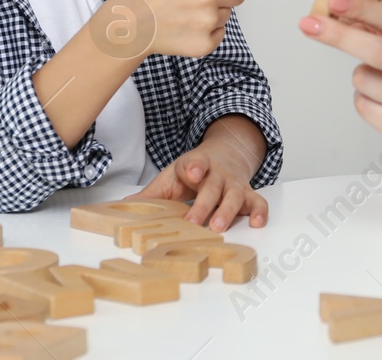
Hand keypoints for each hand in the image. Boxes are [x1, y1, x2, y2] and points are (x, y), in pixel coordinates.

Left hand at [128, 116, 269, 230]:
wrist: (225, 154)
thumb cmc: (193, 171)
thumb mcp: (171, 177)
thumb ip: (151, 194)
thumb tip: (121, 209)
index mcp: (196, 164)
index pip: (195, 162)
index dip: (195, 166)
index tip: (193, 172)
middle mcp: (217, 173)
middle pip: (213, 186)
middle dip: (205, 203)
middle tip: (195, 221)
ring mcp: (234, 183)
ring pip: (235, 195)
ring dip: (228, 211)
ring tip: (219, 227)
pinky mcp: (248, 193)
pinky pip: (258, 201)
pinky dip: (260, 211)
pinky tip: (257, 223)